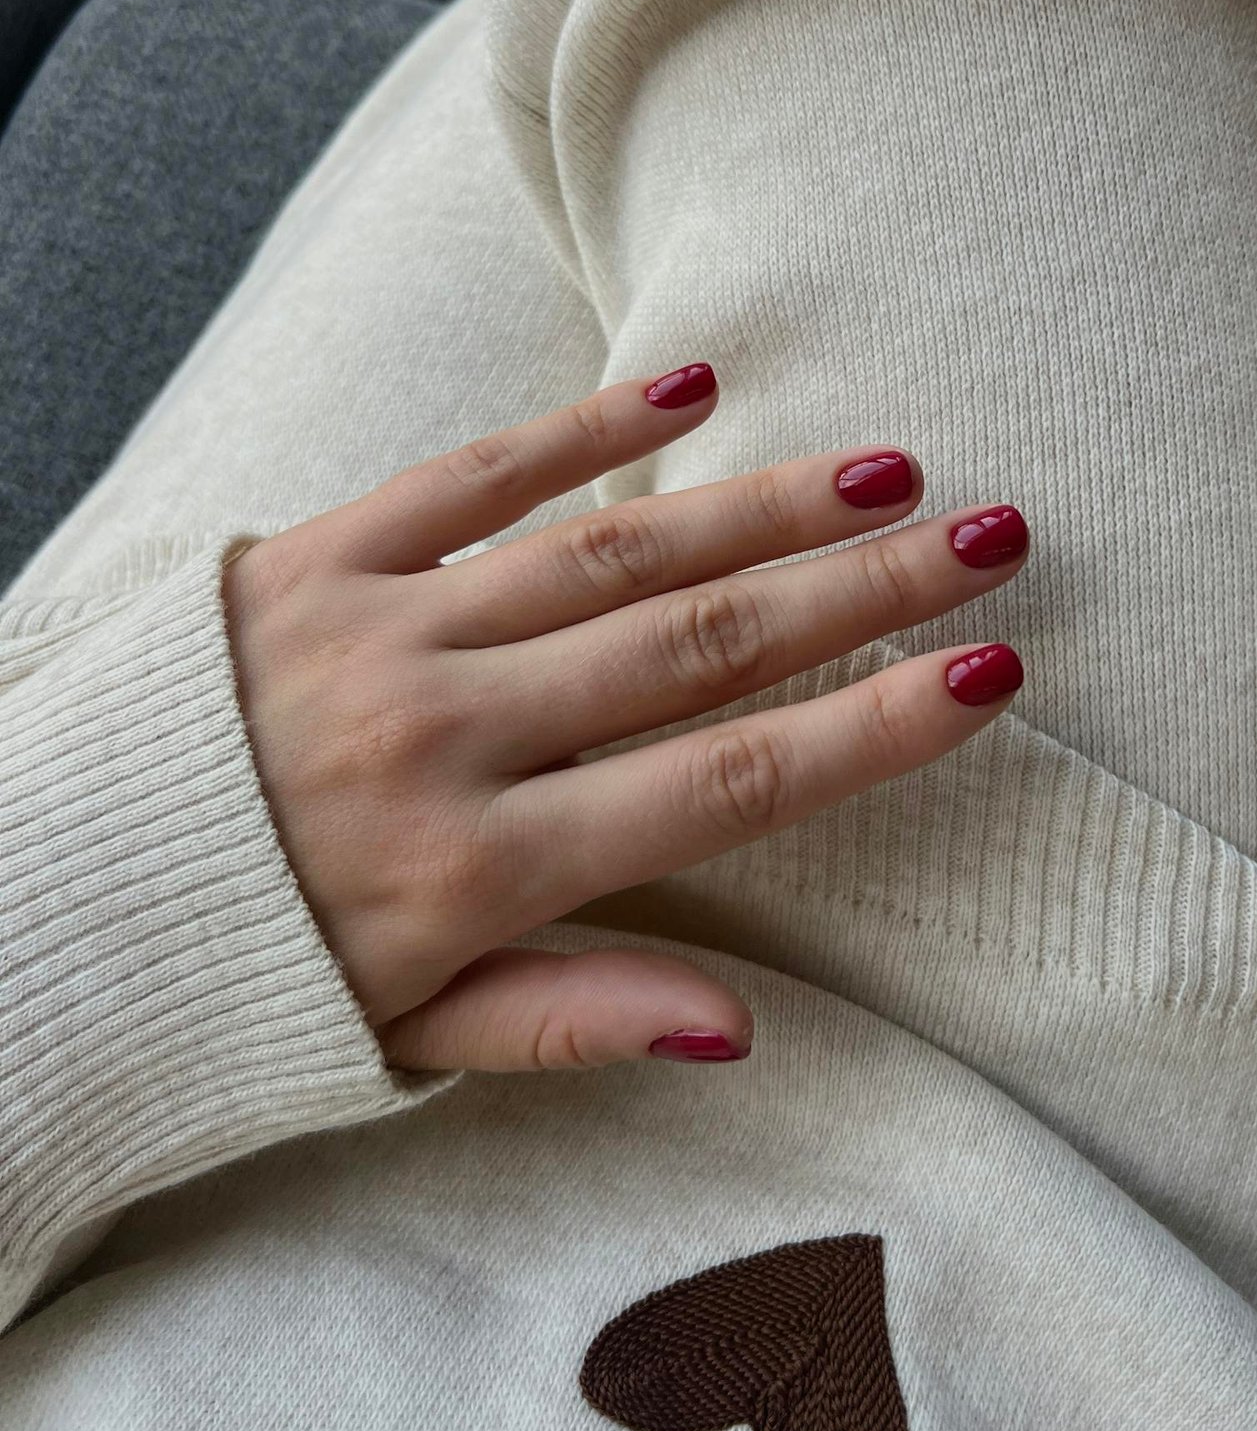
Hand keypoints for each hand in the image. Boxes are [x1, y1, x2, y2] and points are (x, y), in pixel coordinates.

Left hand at [221, 362, 1028, 1074]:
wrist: (35, 898)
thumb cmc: (239, 972)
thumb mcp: (400, 1037)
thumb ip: (572, 1022)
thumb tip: (743, 1029)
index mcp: (476, 870)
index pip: (718, 784)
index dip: (868, 731)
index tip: (985, 678)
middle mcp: (445, 737)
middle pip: (693, 646)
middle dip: (858, 591)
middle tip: (986, 540)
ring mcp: (378, 631)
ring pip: (603, 552)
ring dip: (755, 505)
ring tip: (883, 472)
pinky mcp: (312, 555)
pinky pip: (464, 477)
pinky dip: (579, 431)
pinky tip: (690, 393)